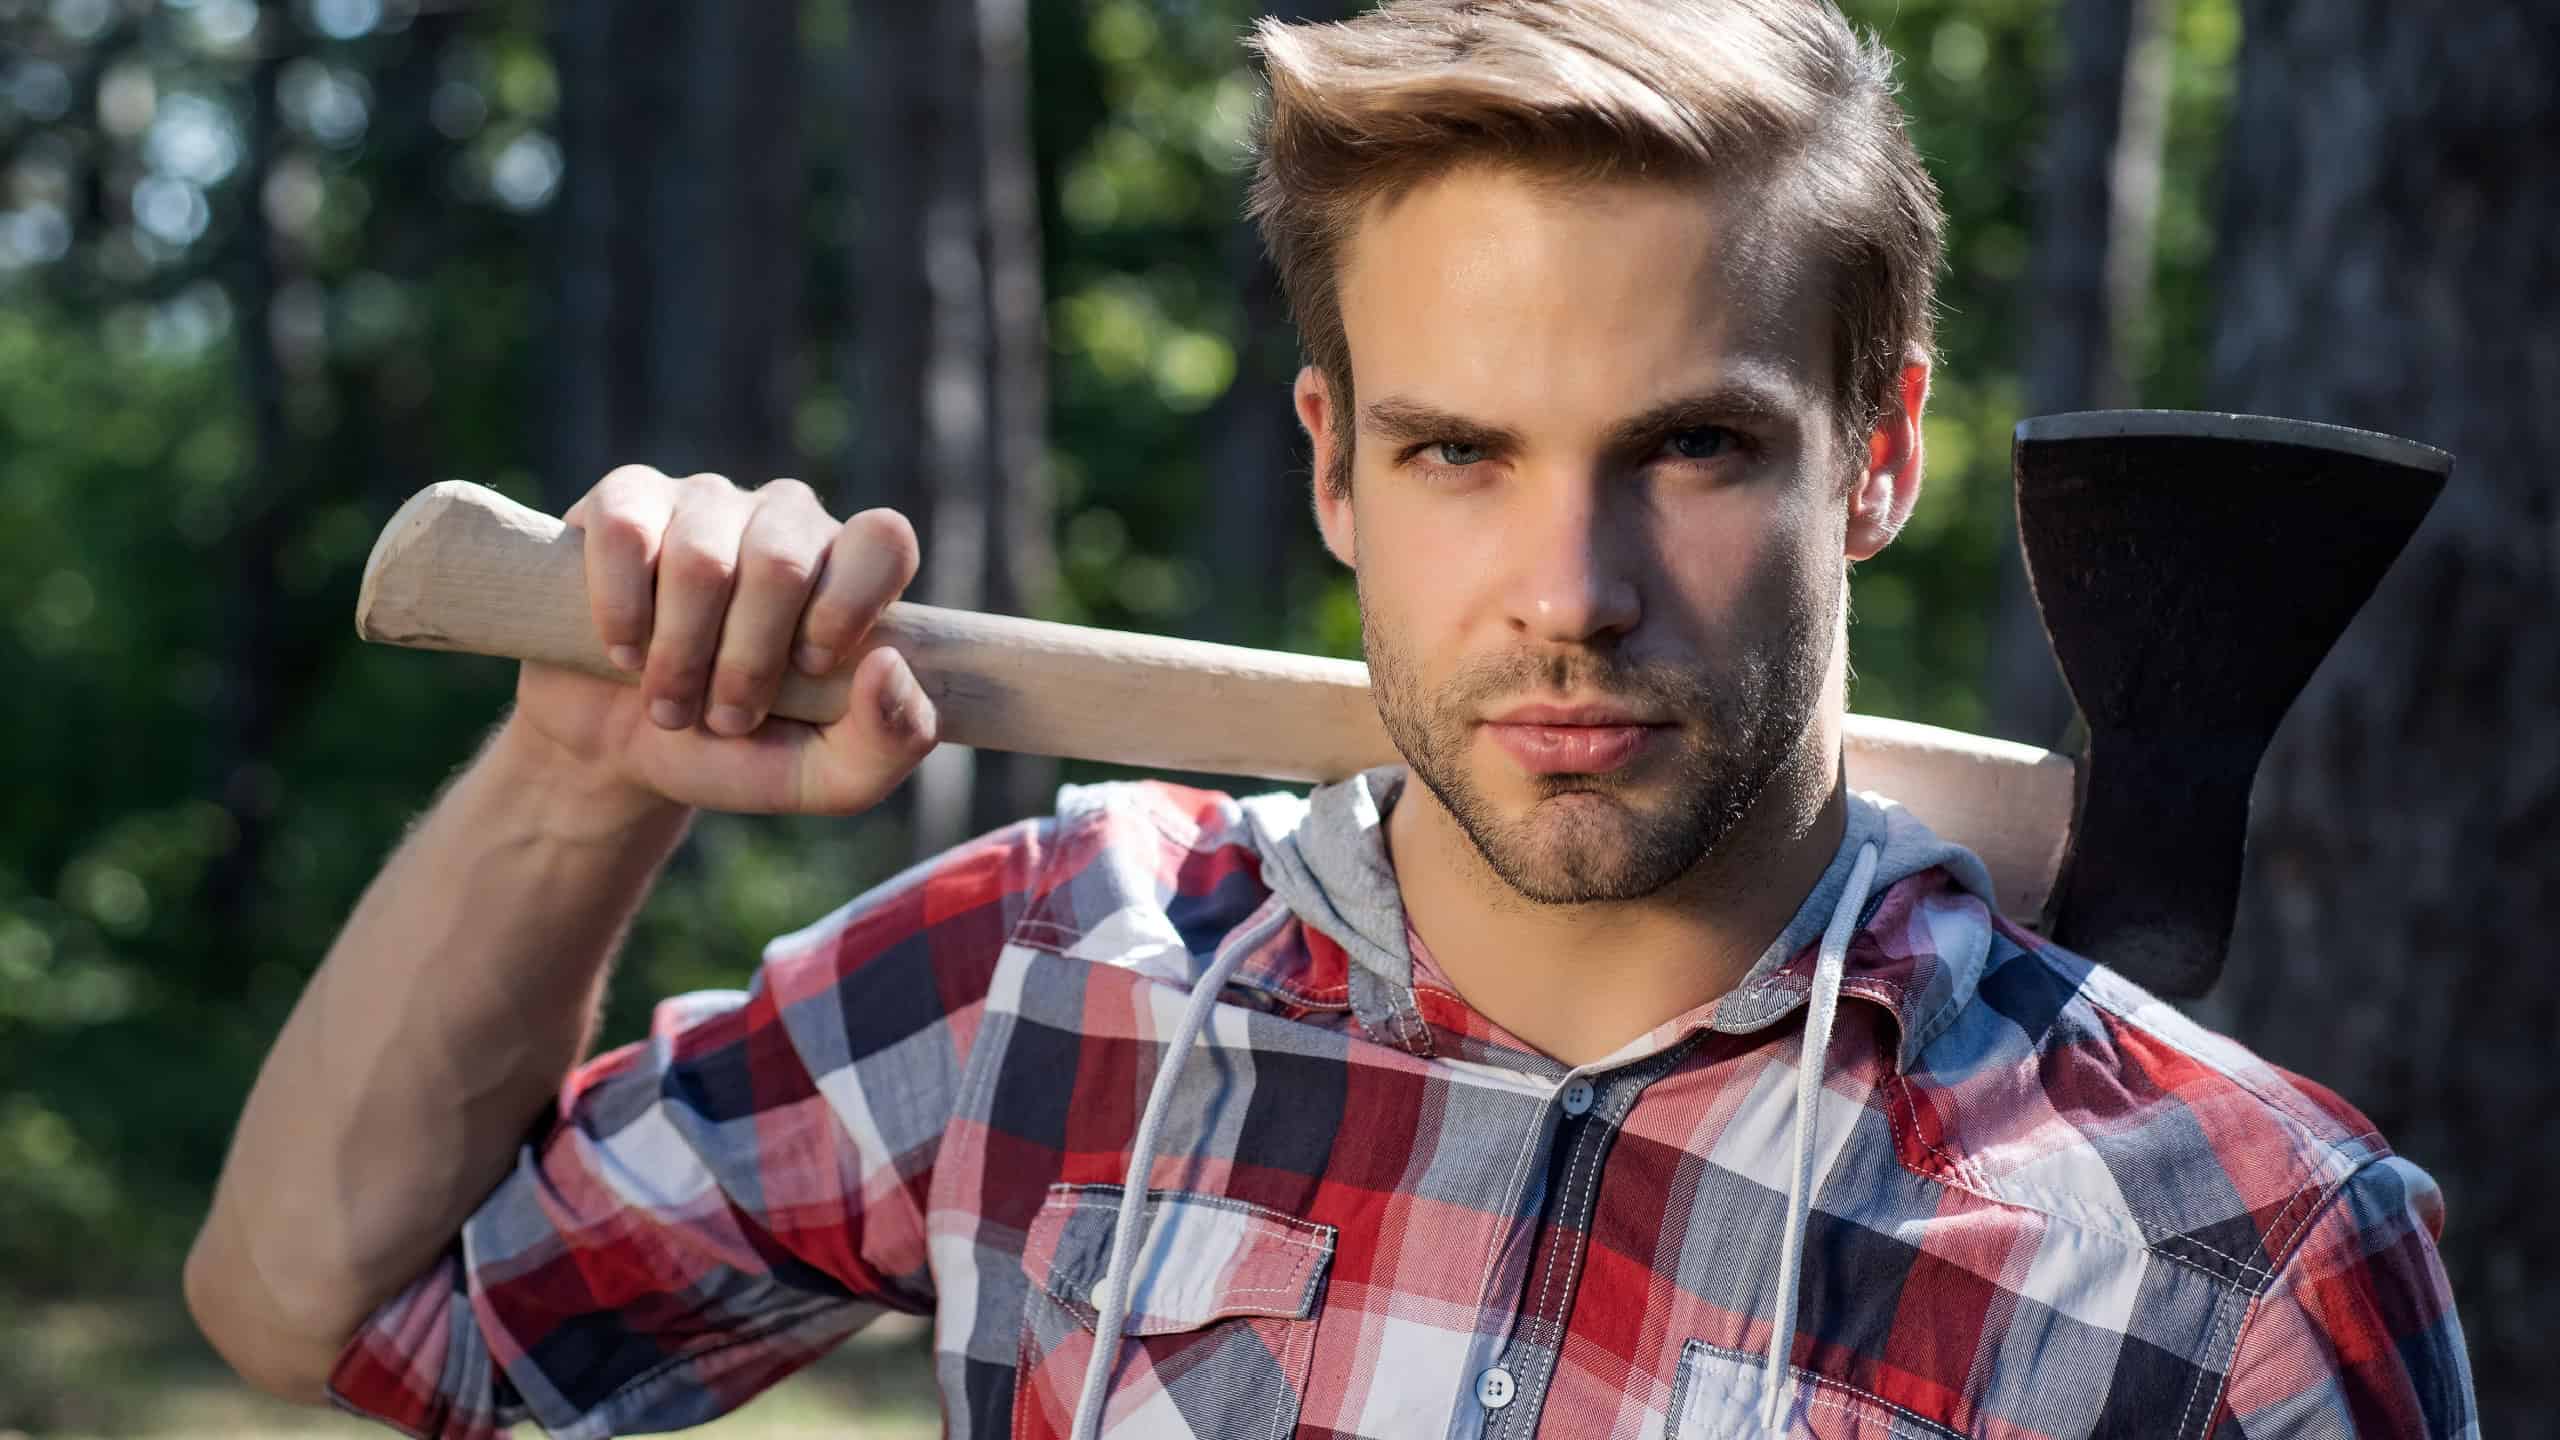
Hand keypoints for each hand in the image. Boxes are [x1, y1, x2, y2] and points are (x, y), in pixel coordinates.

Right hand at [505, 465, 936, 816]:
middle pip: (782, 563)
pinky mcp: (627, 500)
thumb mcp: (824, 777)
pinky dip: (620, 609)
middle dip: (746, 661)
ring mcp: (706, 501)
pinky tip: (622, 650)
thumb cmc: (735, 752)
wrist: (620, 749)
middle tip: (723, 719)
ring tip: (670, 704)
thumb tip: (888, 666)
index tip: (811, 668)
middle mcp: (785, 521)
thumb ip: (888, 742)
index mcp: (847, 571)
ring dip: (679, 653)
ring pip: (701, 559)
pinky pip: (627, 532)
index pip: (882, 541)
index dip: (849, 603)